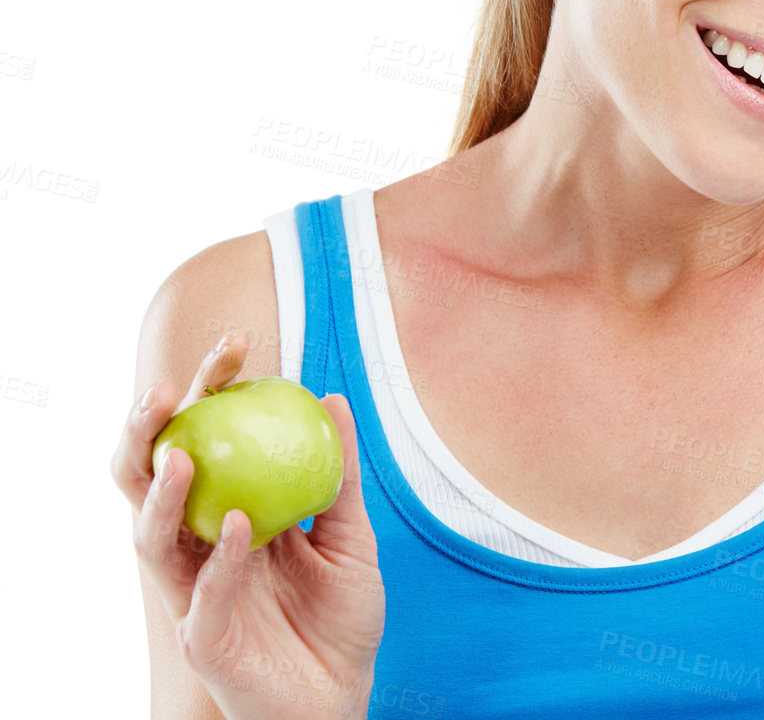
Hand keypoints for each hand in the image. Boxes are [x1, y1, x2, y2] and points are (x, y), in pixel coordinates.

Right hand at [111, 333, 384, 718]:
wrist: (342, 697)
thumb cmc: (340, 621)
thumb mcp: (351, 537)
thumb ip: (337, 475)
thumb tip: (331, 397)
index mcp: (228, 515)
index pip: (204, 441)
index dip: (209, 392)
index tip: (236, 343)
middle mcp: (198, 547)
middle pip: (151, 478)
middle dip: (148, 431)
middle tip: (169, 388)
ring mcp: (192, 592)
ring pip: (151, 537)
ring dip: (163, 494)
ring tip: (183, 453)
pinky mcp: (202, 638)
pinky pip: (202, 594)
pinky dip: (219, 559)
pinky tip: (237, 525)